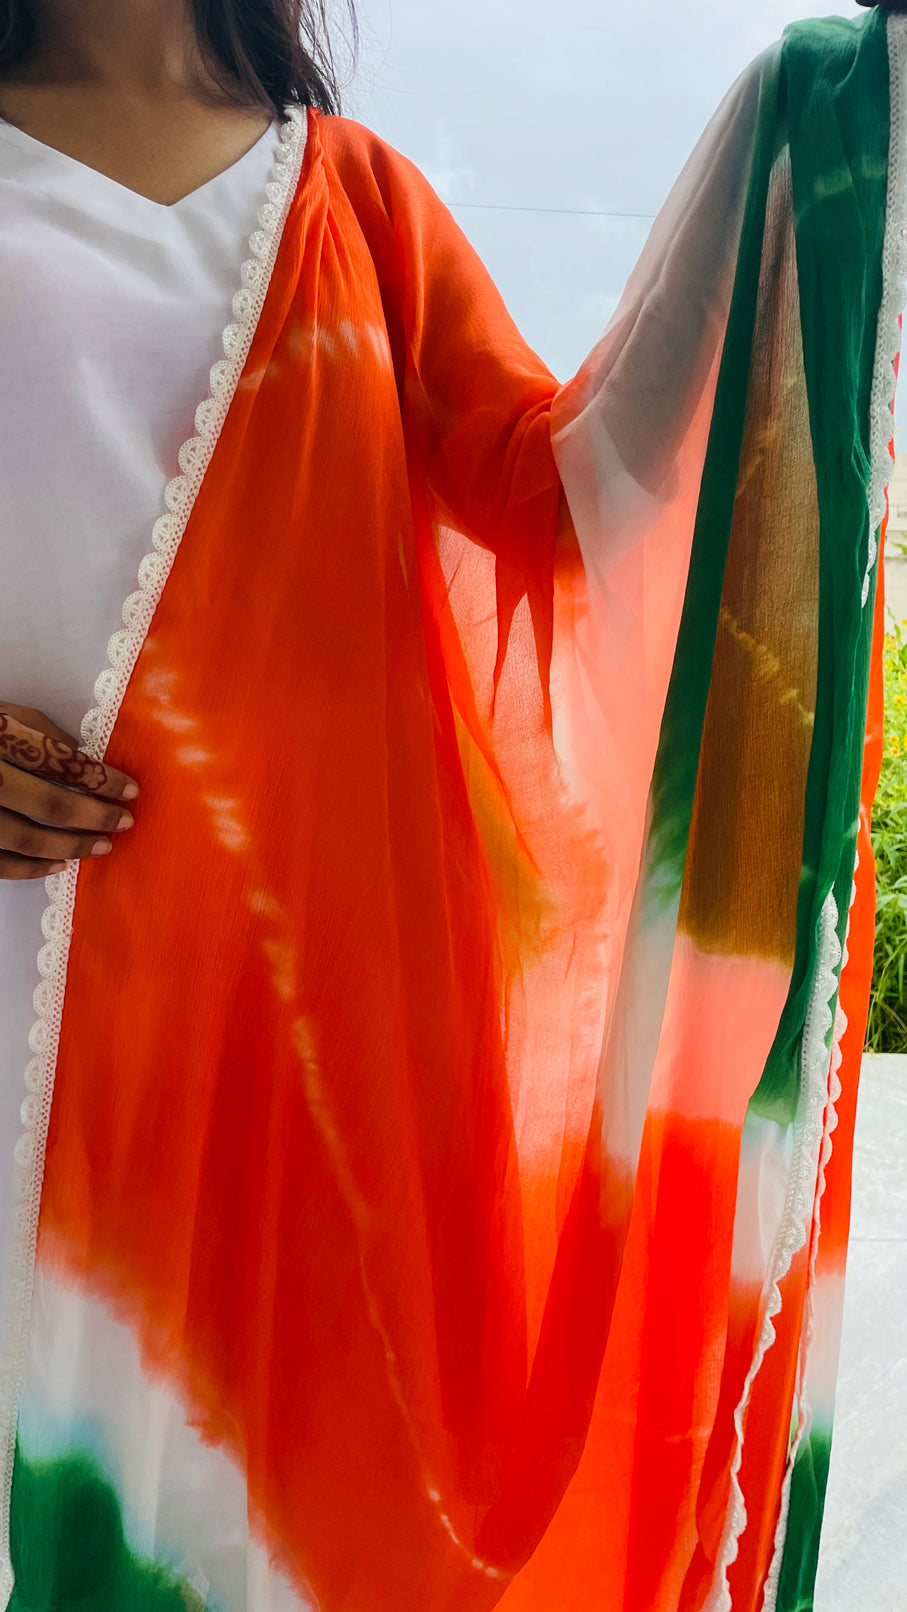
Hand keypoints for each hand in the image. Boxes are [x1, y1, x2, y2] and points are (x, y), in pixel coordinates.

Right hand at [0, 703, 137, 880]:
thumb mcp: (2, 712)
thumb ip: (43, 734)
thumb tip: (91, 761)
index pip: (59, 761)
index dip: (101, 778)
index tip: (132, 790)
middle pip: (48, 804)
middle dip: (94, 816)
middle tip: (125, 822)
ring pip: (25, 839)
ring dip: (70, 846)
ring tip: (102, 846)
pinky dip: (31, 869)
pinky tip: (60, 866)